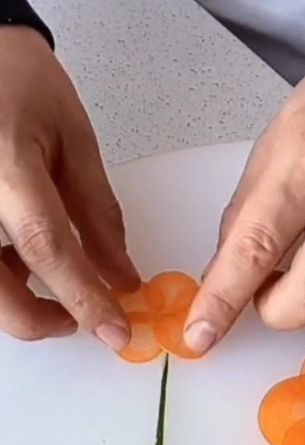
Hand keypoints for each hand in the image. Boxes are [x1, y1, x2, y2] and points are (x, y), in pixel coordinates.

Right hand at [0, 27, 137, 344]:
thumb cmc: (17, 81)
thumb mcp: (72, 140)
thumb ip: (98, 215)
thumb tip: (121, 278)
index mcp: (6, 166)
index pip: (48, 250)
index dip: (84, 300)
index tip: (114, 330)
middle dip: (40, 319)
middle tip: (76, 318)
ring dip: (16, 302)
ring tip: (48, 280)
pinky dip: (1, 279)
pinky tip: (18, 261)